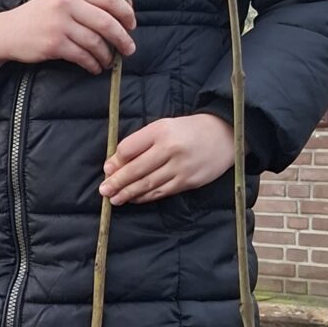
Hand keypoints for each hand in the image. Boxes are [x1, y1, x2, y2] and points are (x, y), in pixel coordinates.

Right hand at [0, 0, 136, 85]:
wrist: (7, 31)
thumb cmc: (40, 15)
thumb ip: (91, 1)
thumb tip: (128, 7)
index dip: (125, 13)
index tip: (132, 25)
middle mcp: (66, 3)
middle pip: (106, 22)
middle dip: (122, 38)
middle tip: (129, 49)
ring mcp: (59, 24)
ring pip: (95, 42)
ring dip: (107, 55)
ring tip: (109, 61)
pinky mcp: (53, 44)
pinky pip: (82, 56)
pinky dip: (92, 64)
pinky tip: (95, 67)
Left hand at [101, 114, 234, 205]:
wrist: (224, 135)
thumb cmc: (188, 131)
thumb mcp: (164, 127)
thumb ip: (140, 143)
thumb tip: (114, 164)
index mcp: (161, 130)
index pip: (129, 148)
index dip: (116, 161)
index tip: (107, 170)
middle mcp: (170, 148)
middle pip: (136, 169)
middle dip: (117, 182)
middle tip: (103, 191)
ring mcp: (181, 167)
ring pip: (148, 184)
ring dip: (128, 193)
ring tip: (114, 199)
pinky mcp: (188, 181)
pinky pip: (161, 191)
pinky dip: (146, 197)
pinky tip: (134, 199)